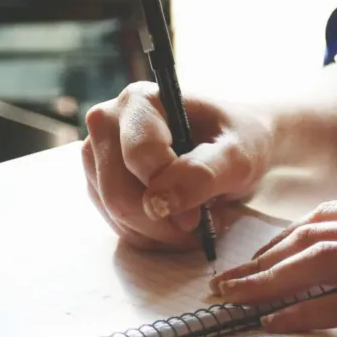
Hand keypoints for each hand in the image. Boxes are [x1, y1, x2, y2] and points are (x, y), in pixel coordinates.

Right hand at [80, 83, 274, 250]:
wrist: (234, 148)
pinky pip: (117, 225)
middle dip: (162, 221)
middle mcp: (108, 122)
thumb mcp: (238, 155)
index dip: (170, 192)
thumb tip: (159, 202)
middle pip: (118, 193)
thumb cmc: (239, 141)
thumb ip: (203, 173)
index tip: (201, 213)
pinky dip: (150, 236)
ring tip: (193, 220)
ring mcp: (97, 155)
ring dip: (159, 232)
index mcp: (140, 100)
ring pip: (115, 214)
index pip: (139, 156)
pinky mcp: (99, 184)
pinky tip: (176, 223)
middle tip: (199, 224)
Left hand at [209, 197, 336, 336]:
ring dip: (268, 283)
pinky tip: (277, 323)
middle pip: (314, 235)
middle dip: (263, 259)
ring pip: (321, 263)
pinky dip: (306, 312)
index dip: (286, 238)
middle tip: (227, 282)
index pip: (332, 216)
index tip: (259, 258)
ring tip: (235, 301)